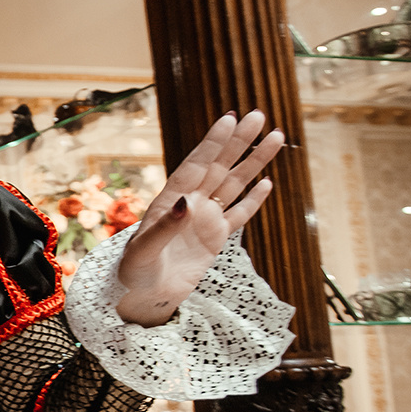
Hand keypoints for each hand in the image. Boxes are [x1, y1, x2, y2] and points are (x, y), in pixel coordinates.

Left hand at [114, 110, 282, 326]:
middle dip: (238, 142)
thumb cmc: (135, 271)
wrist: (143, 296)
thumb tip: (186, 203)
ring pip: (234, 185)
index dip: (212, 143)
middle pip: (219, 166)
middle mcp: (190, 204)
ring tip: (276, 138)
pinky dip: (254, 200)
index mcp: (170, 200)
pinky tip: (267, 182)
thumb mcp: (143, 250)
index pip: (196, 165)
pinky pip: (239, 214)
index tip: (229, 119)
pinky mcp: (216, 239)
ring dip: (254, 163)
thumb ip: (164, 227)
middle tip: (259, 115)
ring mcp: (205, 220)